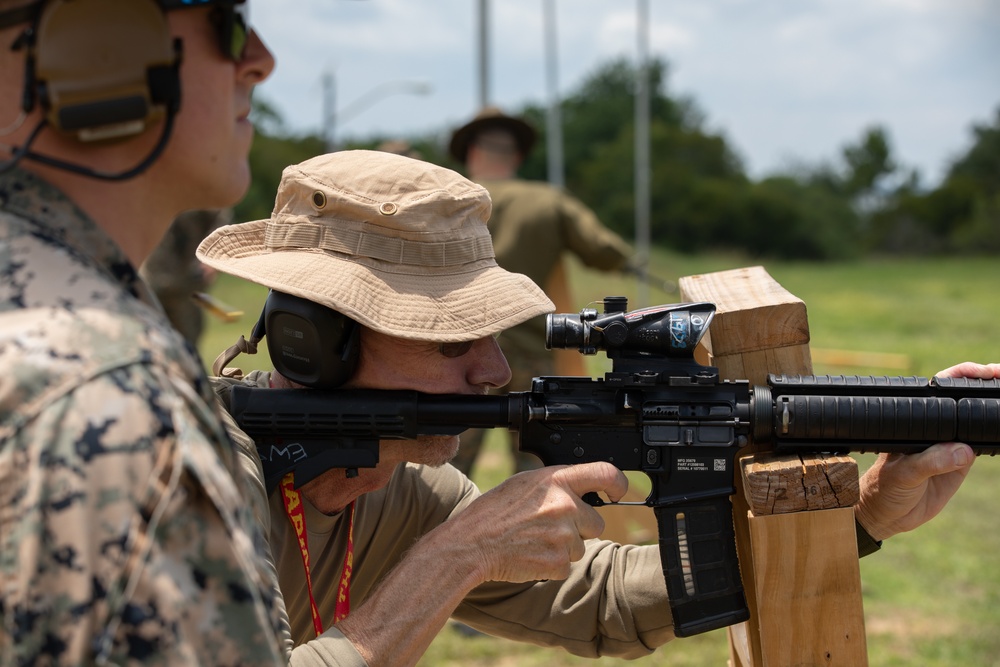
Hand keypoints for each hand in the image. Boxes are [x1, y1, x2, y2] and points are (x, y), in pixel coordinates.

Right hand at [448, 462, 627, 583]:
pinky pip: (567, 565)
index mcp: (557, 480)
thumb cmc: (494, 511)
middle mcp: (565, 506)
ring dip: (563, 547)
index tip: (617, 493)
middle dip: (580, 527)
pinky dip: (552, 564)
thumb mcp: (525, 483)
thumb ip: (557, 484)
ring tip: (534, 540)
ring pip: (581, 546)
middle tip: (550, 527)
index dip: (618, 484)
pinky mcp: (559, 563)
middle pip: (597, 521)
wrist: (471, 544)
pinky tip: (531, 554)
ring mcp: (564, 536)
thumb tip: (582, 489)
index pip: (606, 474)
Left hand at [855, 362, 998, 539]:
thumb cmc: (884, 488)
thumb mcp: (904, 474)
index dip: (961, 375)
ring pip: (975, 420)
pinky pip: (981, 443)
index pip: (940, 389)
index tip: (981, 372)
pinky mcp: (962, 461)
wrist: (888, 515)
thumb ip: (931, 462)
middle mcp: (933, 427)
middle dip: (984, 384)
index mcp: (915, 421)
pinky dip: (994, 434)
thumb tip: (963, 451)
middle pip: (963, 398)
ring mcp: (949, 443)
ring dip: (992, 408)